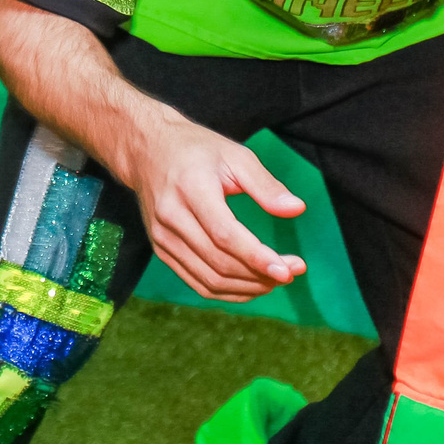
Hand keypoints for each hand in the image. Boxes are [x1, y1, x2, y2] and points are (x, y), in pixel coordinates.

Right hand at [111, 109, 305, 301]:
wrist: (147, 151)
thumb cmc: (196, 150)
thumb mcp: (235, 155)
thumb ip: (266, 185)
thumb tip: (297, 209)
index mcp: (190, 188)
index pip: (224, 235)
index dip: (257, 257)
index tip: (289, 270)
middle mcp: (171, 216)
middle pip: (218, 262)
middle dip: (260, 275)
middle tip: (292, 273)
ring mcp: (163, 237)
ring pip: (209, 279)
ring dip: (247, 288)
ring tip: (276, 280)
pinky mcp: (161, 250)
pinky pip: (197, 283)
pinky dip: (227, 292)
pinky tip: (251, 286)